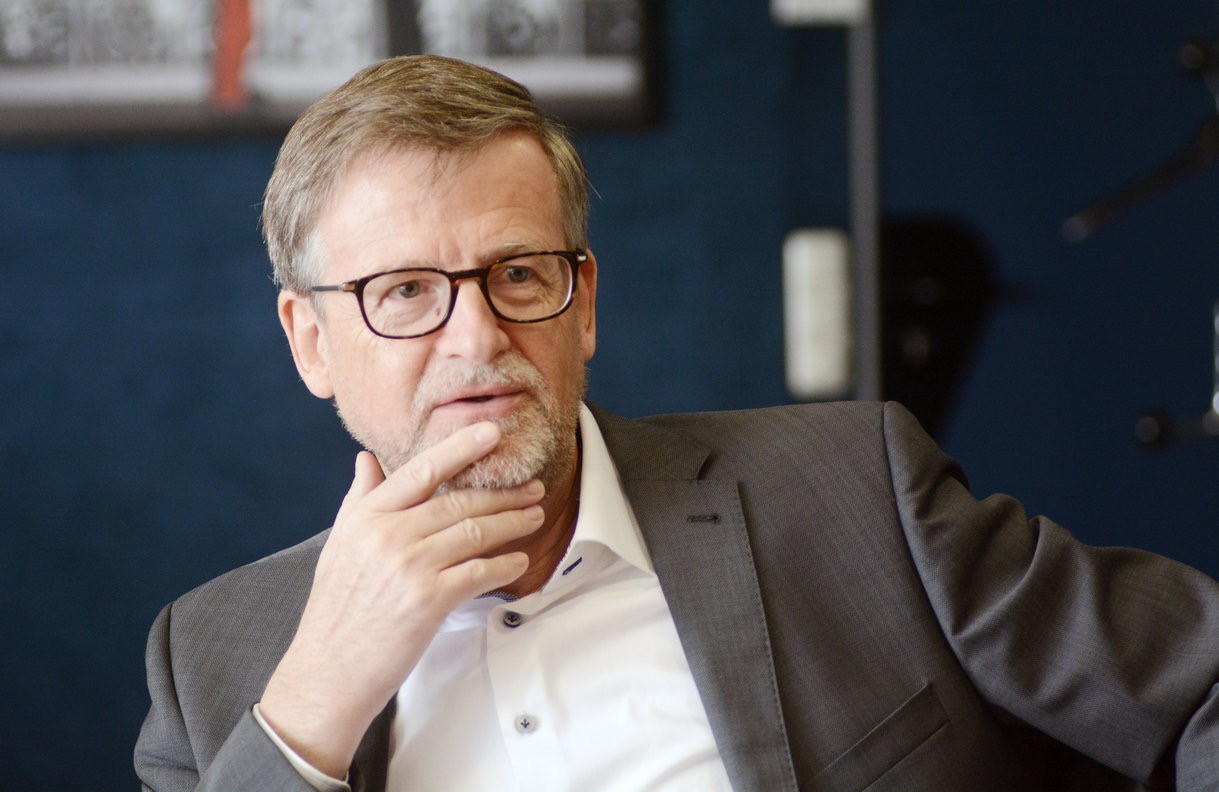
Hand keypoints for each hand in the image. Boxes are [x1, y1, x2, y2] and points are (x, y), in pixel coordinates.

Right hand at [258, 421, 543, 777]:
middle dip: (502, 492)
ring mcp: (409, 567)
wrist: (329, 671)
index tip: (491, 432)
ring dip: (511, 523)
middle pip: (458, 501)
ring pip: (474, 532)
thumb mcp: (340, 545)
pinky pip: (479, 572)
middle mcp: (388, 535)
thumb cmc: (337, 610)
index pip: (422, 470)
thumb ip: (360, 498)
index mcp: (367, 517)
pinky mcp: (428, 600)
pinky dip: (505, 564)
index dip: (460, 447)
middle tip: (531, 486)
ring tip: (534, 515)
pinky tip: (519, 560)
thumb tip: (367, 458)